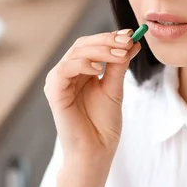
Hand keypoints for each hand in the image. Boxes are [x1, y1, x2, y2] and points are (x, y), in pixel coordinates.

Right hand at [44, 29, 140, 162]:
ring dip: (100, 50)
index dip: (110, 37)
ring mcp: (58, 82)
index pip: (92, 45)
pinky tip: (99, 69)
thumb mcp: (114, 88)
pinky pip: (64, 70)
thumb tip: (132, 42)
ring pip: (76, 53)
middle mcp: (67, 73)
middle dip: (107, 40)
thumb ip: (119, 65)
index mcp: (80, 71)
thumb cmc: (102, 125)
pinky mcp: (54, 93)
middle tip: (126, 41)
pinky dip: (82, 64)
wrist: (96, 152)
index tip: (130, 34)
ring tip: (120, 55)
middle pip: (83, 44)